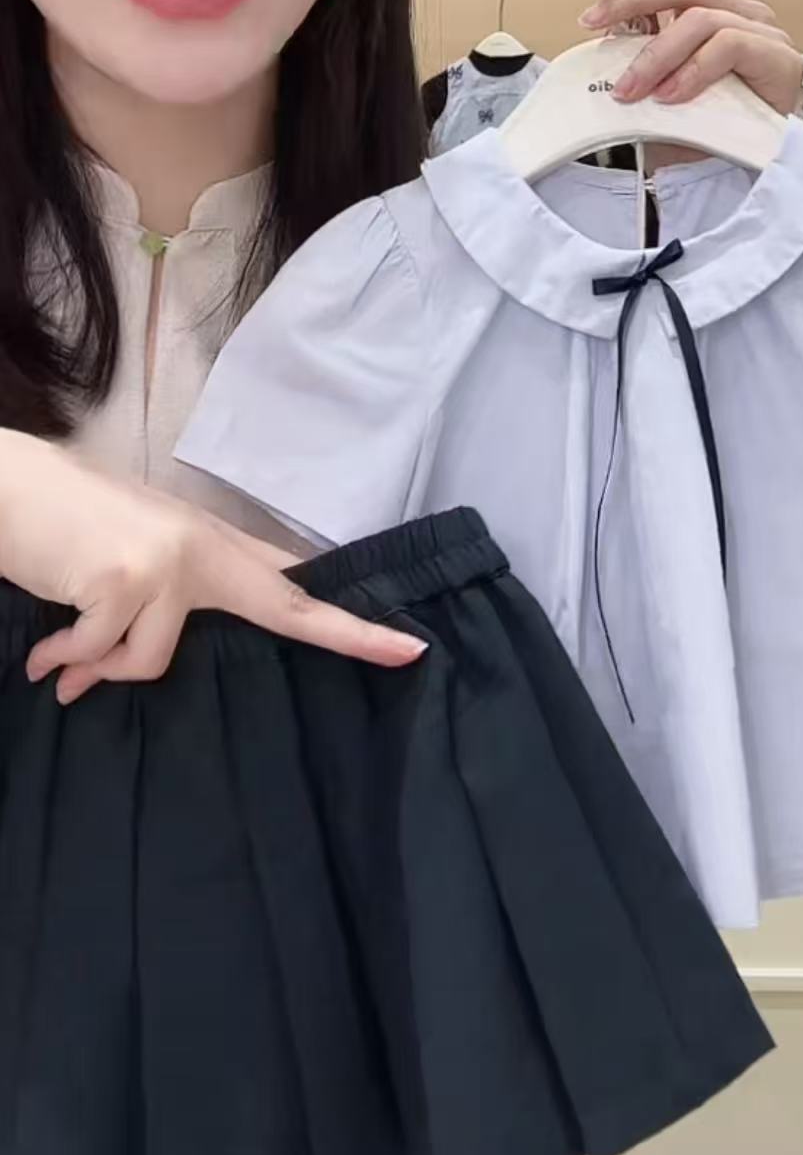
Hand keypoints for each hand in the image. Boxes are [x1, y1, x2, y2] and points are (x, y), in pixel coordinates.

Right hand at [0, 433, 426, 703]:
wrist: (2, 486)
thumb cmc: (66, 523)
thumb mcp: (134, 556)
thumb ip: (162, 612)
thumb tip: (131, 669)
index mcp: (212, 545)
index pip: (295, 585)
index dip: (352, 621)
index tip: (407, 648)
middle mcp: (203, 548)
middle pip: (289, 606)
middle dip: (350, 636)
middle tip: (408, 656)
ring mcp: (170, 562)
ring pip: (153, 659)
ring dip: (100, 667)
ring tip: (63, 665)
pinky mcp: (125, 579)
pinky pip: (102, 653)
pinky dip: (65, 661)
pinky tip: (41, 661)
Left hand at [578, 0, 802, 116]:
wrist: (759, 169)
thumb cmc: (720, 135)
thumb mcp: (670, 102)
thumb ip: (648, 77)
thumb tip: (609, 68)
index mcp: (717, 14)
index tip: (595, 16)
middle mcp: (741, 15)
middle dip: (635, 2)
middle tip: (600, 25)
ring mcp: (762, 32)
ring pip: (700, 18)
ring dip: (659, 54)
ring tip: (635, 88)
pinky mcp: (776, 56)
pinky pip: (729, 45)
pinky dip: (694, 69)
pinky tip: (672, 94)